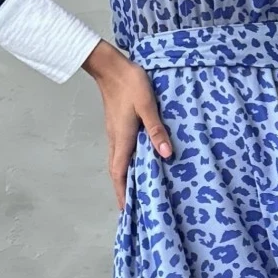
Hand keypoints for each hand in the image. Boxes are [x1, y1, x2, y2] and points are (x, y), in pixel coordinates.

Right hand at [82, 39, 173, 208]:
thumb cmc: (131, 84)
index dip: (122, 192)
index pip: (119, 172)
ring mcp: (115, 133)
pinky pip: (120, 151)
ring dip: (123, 177)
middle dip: (122, 190)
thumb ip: (157, 130)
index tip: (126, 210)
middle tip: (131, 207)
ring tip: (134, 190)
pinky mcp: (117, 126)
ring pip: (117, 161)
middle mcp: (116, 139)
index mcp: (123, 138)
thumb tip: (166, 153)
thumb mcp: (148, 106)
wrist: (112, 66)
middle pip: (116, 171)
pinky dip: (125, 163)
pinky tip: (136, 163)